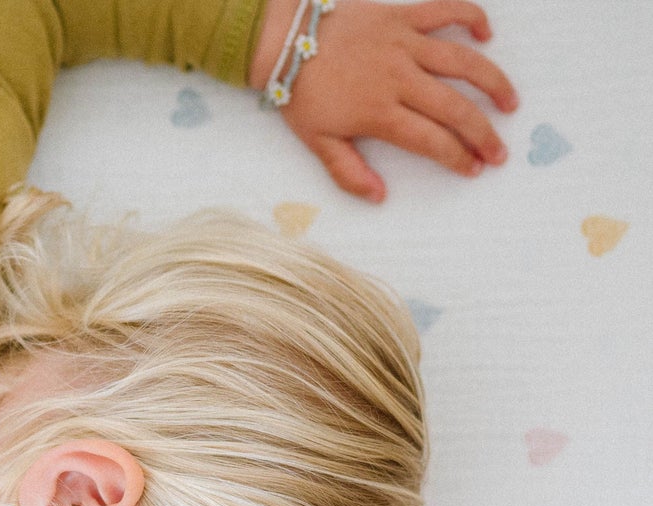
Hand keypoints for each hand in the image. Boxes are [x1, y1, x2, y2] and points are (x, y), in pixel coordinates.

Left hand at [248, 0, 519, 202]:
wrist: (286, 41)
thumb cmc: (302, 95)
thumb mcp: (318, 143)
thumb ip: (349, 173)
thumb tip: (379, 197)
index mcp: (379, 113)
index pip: (430, 140)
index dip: (456, 157)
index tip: (473, 169)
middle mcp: (398, 78)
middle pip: (454, 107)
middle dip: (482, 133)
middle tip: (500, 152)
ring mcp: (404, 44)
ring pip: (462, 61)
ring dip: (492, 82)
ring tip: (510, 101)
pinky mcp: (402, 16)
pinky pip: (446, 11)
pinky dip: (472, 18)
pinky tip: (487, 36)